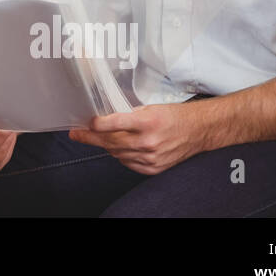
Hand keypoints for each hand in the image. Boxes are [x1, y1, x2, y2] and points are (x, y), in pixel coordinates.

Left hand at [69, 103, 207, 174]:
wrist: (197, 131)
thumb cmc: (173, 116)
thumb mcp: (150, 107)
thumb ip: (128, 114)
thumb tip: (105, 119)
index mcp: (147, 121)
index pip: (114, 124)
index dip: (96, 125)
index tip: (85, 123)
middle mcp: (148, 141)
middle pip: (111, 141)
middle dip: (91, 137)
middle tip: (77, 134)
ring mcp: (151, 157)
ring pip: (117, 153)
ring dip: (106, 145)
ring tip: (100, 138)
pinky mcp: (153, 168)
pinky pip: (128, 163)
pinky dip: (121, 155)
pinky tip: (121, 147)